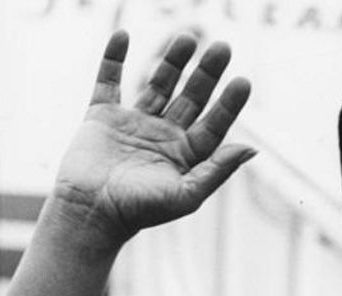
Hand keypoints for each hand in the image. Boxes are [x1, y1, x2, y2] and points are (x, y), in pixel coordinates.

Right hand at [0, 31, 253, 295]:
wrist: (90, 214)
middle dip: (206, 74)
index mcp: (186, 154)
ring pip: (157, 84)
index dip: (229, 103)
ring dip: (172, 61)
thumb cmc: (140, 211)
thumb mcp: (186, 194)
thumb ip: (217, 169)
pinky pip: (108, 82)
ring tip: (187, 38)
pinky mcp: (102, 117)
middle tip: (222, 47)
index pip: (214, 122)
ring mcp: (134, 123)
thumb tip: (252, 148)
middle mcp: (164, 135)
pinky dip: (113, 59)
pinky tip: (123, 35)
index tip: (243, 81)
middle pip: (191, 97)